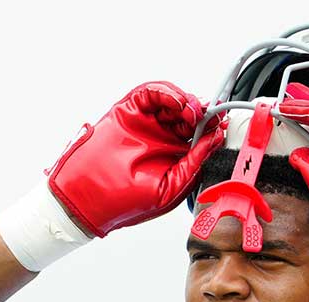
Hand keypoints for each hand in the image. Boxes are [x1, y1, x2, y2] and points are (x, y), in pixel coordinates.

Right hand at [46, 81, 225, 237]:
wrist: (87, 198)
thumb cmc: (124, 201)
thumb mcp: (171, 187)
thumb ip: (194, 163)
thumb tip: (214, 139)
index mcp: (173, 156)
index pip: (198, 135)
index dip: (211, 127)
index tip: (221, 124)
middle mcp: (160, 137)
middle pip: (188, 114)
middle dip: (201, 112)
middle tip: (208, 116)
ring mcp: (144, 122)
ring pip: (171, 99)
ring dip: (186, 101)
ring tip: (191, 112)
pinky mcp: (127, 110)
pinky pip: (150, 93)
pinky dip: (167, 92)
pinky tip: (177, 103)